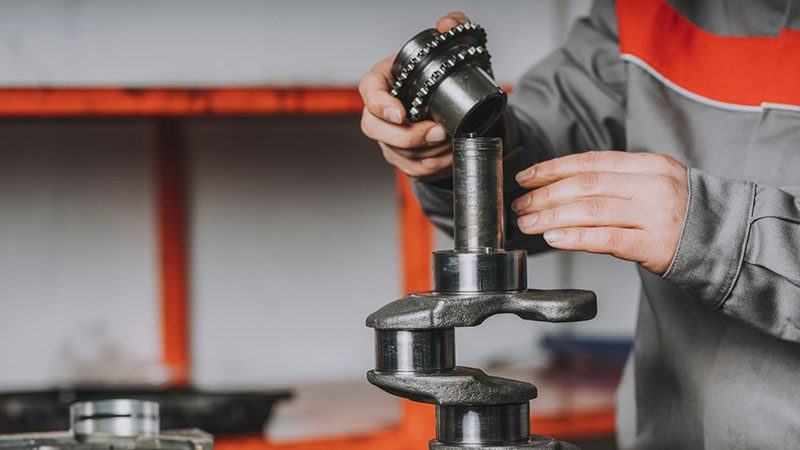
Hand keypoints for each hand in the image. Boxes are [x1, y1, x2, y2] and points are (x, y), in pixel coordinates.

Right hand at [359, 12, 469, 180]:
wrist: (460, 106)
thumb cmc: (448, 77)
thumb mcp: (455, 49)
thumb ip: (454, 25)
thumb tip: (445, 25)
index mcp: (384, 80)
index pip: (369, 91)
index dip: (380, 104)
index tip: (401, 113)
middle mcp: (379, 110)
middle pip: (374, 128)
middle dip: (409, 136)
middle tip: (440, 132)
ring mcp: (387, 136)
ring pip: (397, 153)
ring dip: (428, 152)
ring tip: (453, 142)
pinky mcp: (400, 158)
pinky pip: (412, 169)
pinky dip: (435, 165)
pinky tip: (451, 155)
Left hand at [511, 151, 688, 274]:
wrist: (729, 240)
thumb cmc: (684, 213)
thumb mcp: (655, 183)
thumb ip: (617, 180)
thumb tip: (563, 186)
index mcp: (648, 164)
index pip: (590, 161)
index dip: (552, 169)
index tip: (526, 177)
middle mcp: (651, 185)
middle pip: (584, 185)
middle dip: (545, 195)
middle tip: (520, 205)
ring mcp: (654, 215)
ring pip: (590, 210)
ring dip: (551, 216)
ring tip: (528, 223)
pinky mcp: (655, 246)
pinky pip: (606, 239)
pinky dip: (575, 237)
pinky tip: (553, 238)